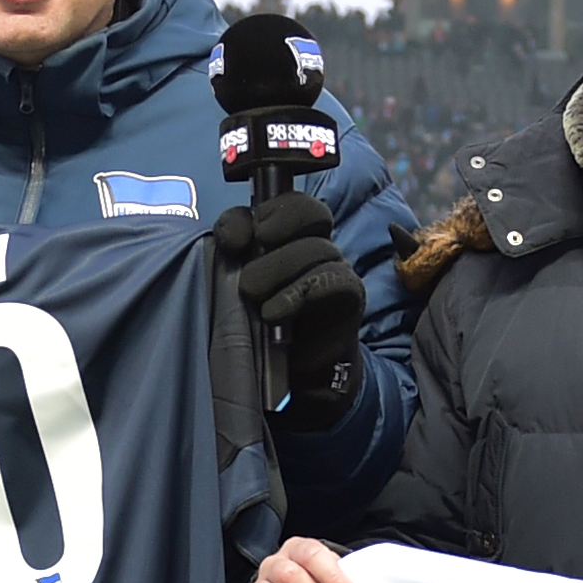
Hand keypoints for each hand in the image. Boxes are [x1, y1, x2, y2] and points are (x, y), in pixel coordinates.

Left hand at [211, 193, 365, 432]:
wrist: (290, 380)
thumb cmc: (259, 327)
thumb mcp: (235, 284)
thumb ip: (234, 252)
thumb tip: (234, 237)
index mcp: (290, 237)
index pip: (287, 202)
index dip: (263, 210)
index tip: (234, 239)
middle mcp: (317, 247)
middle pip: (311, 212)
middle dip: (278, 225)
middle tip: (251, 251)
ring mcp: (335, 271)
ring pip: (317, 249)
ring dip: (278, 270)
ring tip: (254, 298)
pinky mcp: (348, 300)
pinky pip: (334, 281)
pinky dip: (300, 294)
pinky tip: (275, 313)